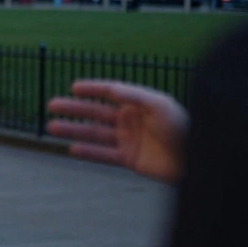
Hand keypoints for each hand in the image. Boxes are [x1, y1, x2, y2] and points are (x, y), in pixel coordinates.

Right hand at [47, 80, 188, 182]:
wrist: (197, 159)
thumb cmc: (182, 128)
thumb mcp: (160, 106)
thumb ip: (134, 96)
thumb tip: (110, 89)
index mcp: (138, 103)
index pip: (109, 92)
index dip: (92, 88)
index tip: (73, 87)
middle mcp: (130, 120)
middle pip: (95, 112)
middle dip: (73, 108)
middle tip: (52, 105)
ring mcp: (128, 139)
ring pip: (94, 133)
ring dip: (73, 130)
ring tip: (51, 127)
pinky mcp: (129, 159)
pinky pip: (103, 155)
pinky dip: (88, 152)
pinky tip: (72, 148)